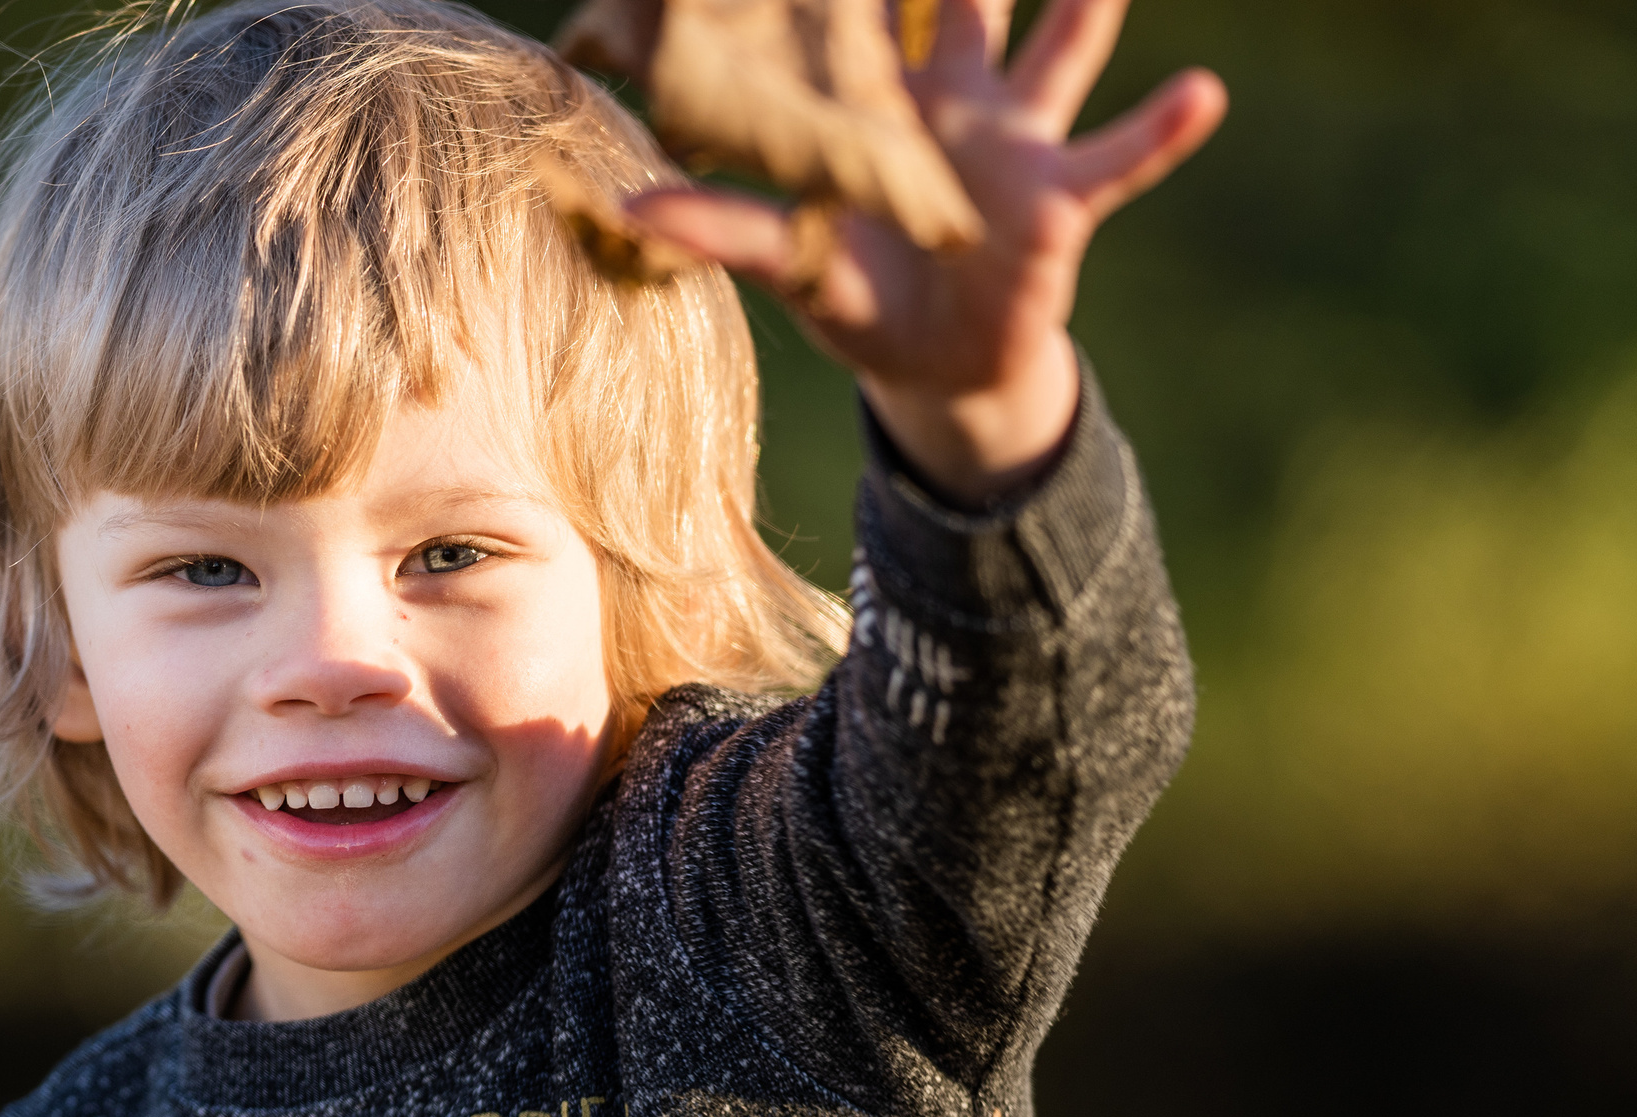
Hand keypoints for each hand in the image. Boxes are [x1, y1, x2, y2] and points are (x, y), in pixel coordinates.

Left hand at [626, 0, 1224, 501]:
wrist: (937, 367)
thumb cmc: (860, 296)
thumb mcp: (788, 259)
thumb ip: (719, 229)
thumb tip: (630, 210)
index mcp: (879, 104)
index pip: (862, 16)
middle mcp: (955, 100)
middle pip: (967, 4)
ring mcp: (1015, 141)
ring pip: (1056, 51)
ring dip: (1084, 9)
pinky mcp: (1061, 198)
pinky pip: (1119, 158)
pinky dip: (1161, 130)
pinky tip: (1200, 92)